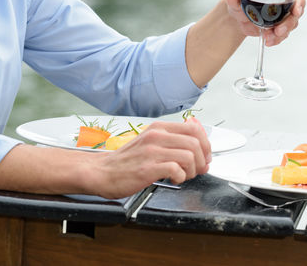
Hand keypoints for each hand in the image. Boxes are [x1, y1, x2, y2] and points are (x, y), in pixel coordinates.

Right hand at [92, 119, 210, 198]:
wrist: (101, 172)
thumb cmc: (126, 161)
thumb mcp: (149, 141)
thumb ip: (170, 138)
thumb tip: (196, 138)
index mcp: (158, 128)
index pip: (194, 127)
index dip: (205, 143)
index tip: (205, 155)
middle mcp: (156, 136)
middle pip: (195, 142)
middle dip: (203, 159)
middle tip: (198, 170)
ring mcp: (152, 151)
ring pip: (189, 155)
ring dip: (193, 170)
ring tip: (184, 176)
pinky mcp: (148, 168)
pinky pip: (176, 169)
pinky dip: (180, 177)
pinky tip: (173, 180)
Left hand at [225, 0, 305, 46]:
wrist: (238, 19)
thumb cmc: (239, 4)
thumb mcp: (235, 1)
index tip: (296, 11)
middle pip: (297, 8)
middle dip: (289, 22)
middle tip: (278, 31)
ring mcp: (285, 12)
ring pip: (293, 23)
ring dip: (282, 33)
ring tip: (268, 37)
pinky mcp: (282, 24)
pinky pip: (286, 33)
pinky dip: (278, 39)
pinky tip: (268, 40)